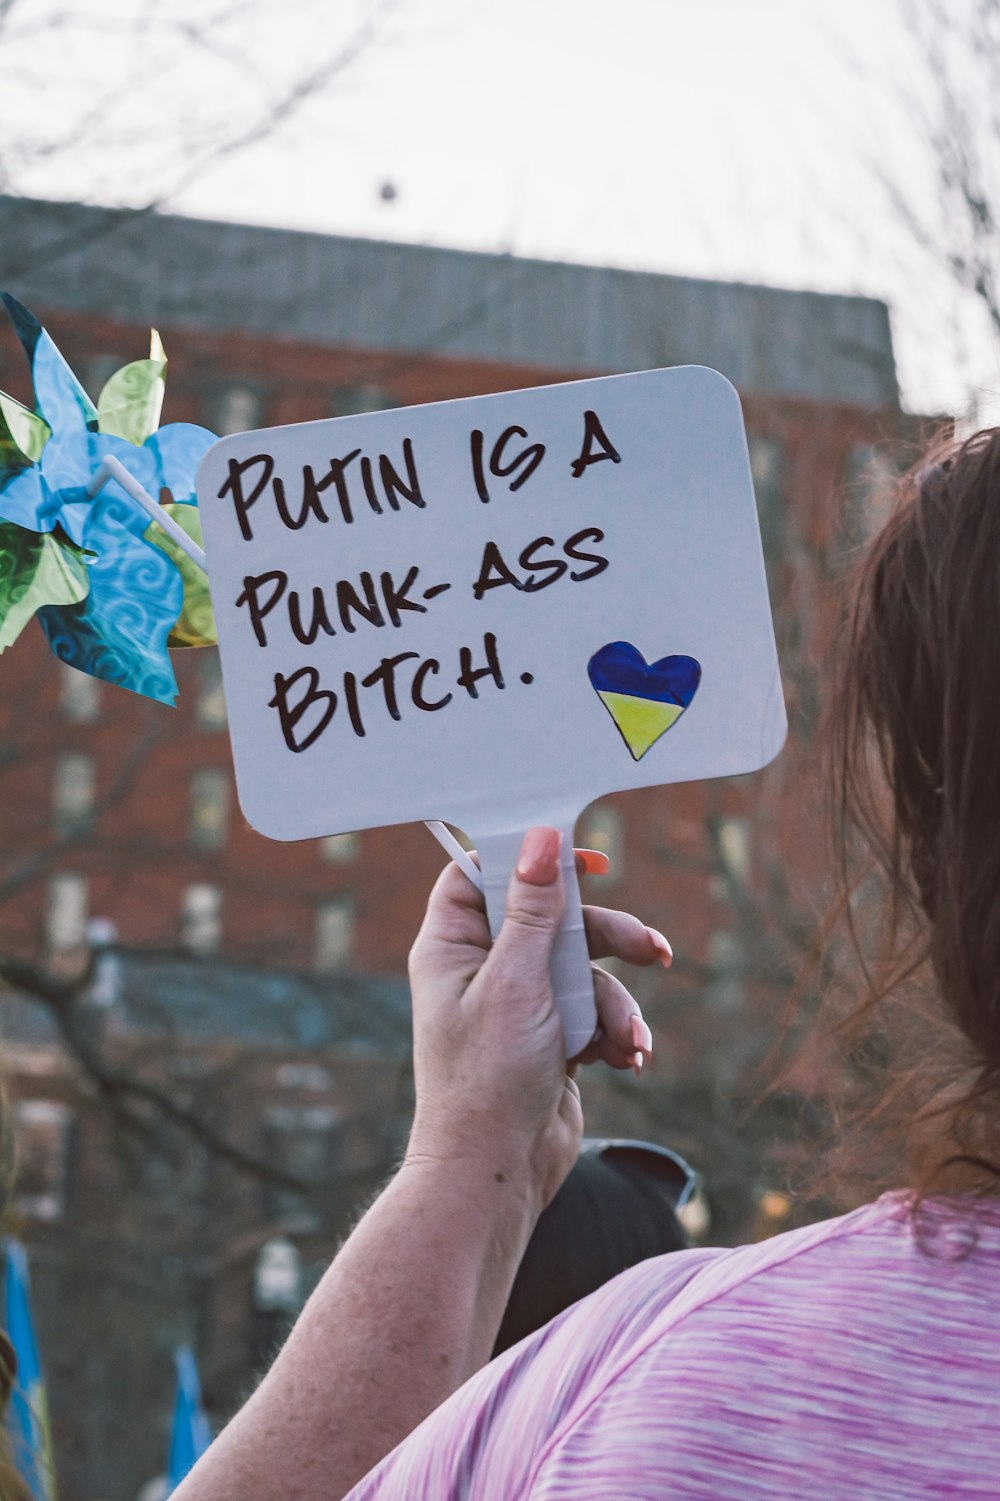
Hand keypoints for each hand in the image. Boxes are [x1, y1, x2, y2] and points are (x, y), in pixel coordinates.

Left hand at [406, 827, 666, 1215]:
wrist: (498, 1174)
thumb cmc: (489, 1079)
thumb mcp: (517, 983)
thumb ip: (534, 911)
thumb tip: (542, 838)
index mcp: (453, 946)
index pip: (483, 874)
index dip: (530, 858)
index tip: (583, 860)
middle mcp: (483, 969)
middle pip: (553, 920)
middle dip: (606, 940)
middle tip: (651, 950)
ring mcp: (519, 1005)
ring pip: (584, 970)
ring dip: (616, 1006)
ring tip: (631, 1042)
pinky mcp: (551, 1038)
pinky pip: (593, 1014)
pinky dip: (614, 1034)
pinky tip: (627, 1061)